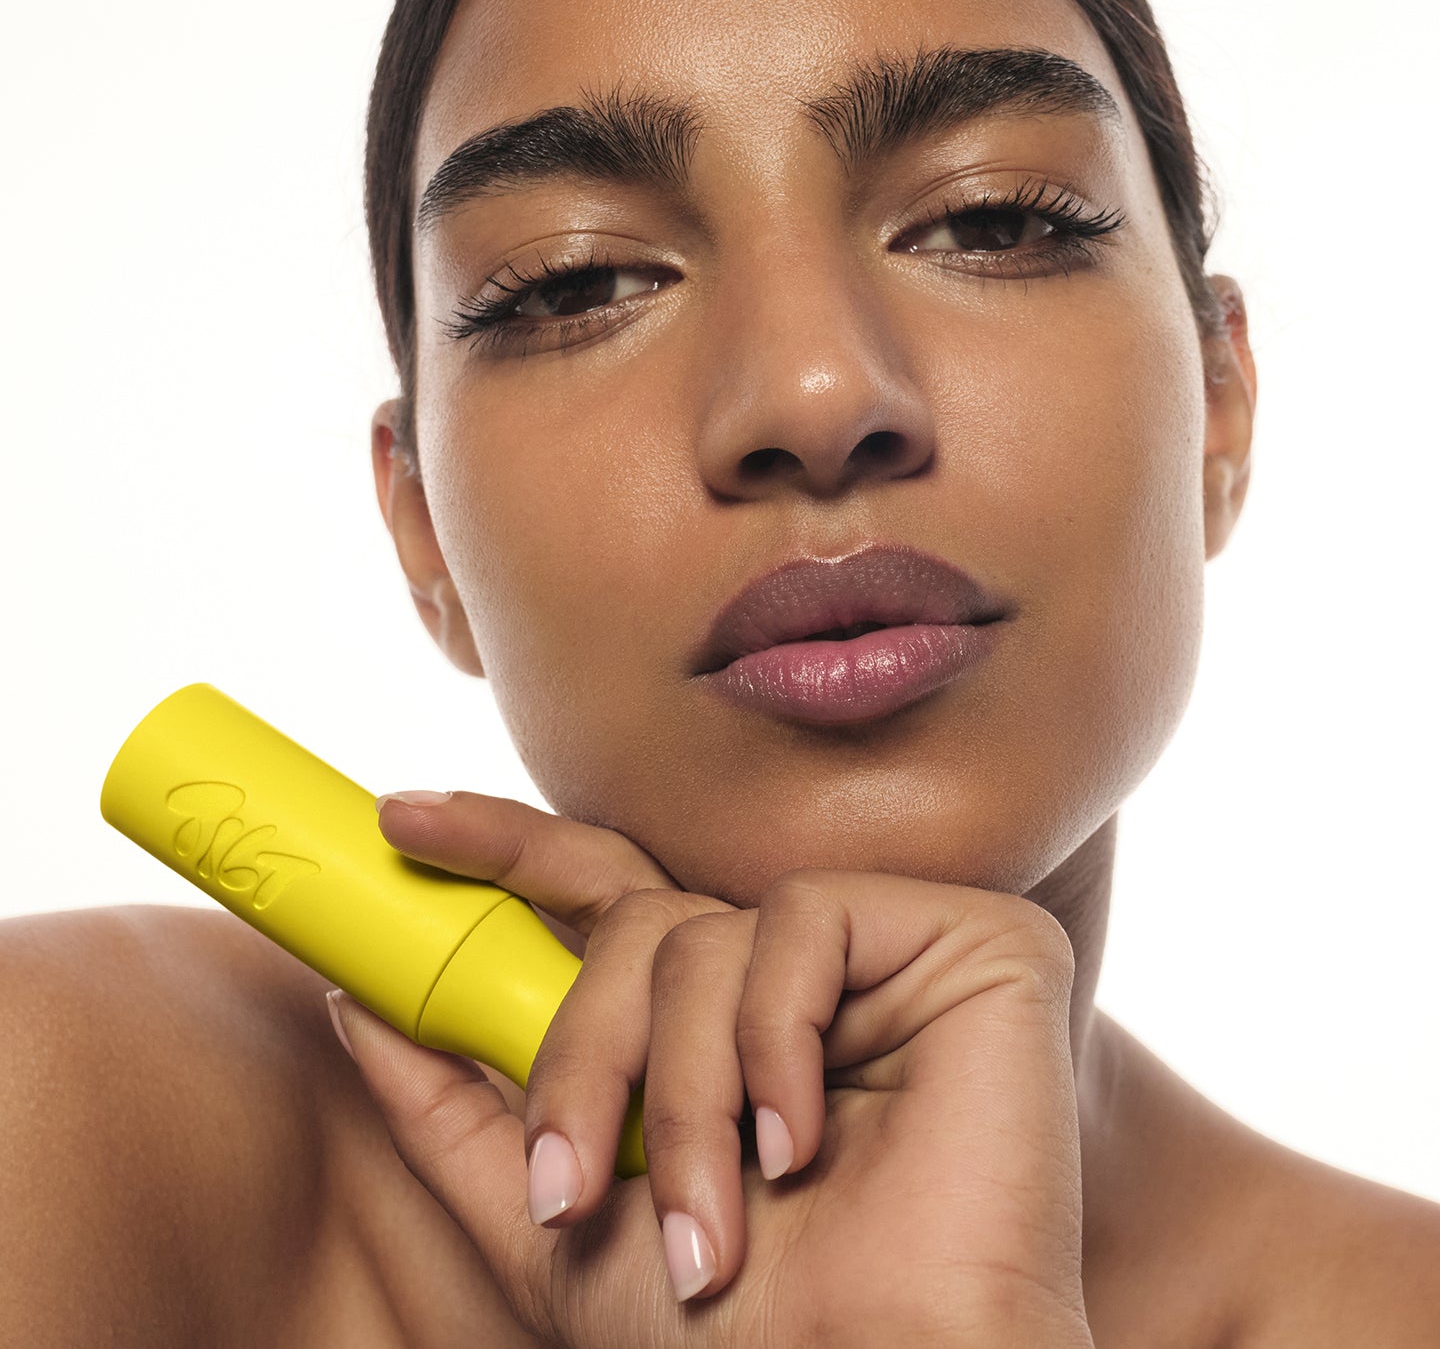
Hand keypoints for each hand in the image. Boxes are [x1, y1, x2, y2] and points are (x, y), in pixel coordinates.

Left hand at [328, 790, 1094, 1348]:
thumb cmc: (739, 1343)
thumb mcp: (557, 1226)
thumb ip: (458, 1112)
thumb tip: (360, 1005)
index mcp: (714, 1020)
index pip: (603, 893)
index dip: (503, 846)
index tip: (400, 823)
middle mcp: (793, 971)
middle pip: (637, 918)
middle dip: (579, 1051)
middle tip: (561, 1185)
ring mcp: (882, 949)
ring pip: (704, 933)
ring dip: (680, 1095)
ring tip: (711, 1230)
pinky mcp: (967, 935)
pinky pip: (802, 922)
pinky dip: (774, 1041)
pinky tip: (801, 1144)